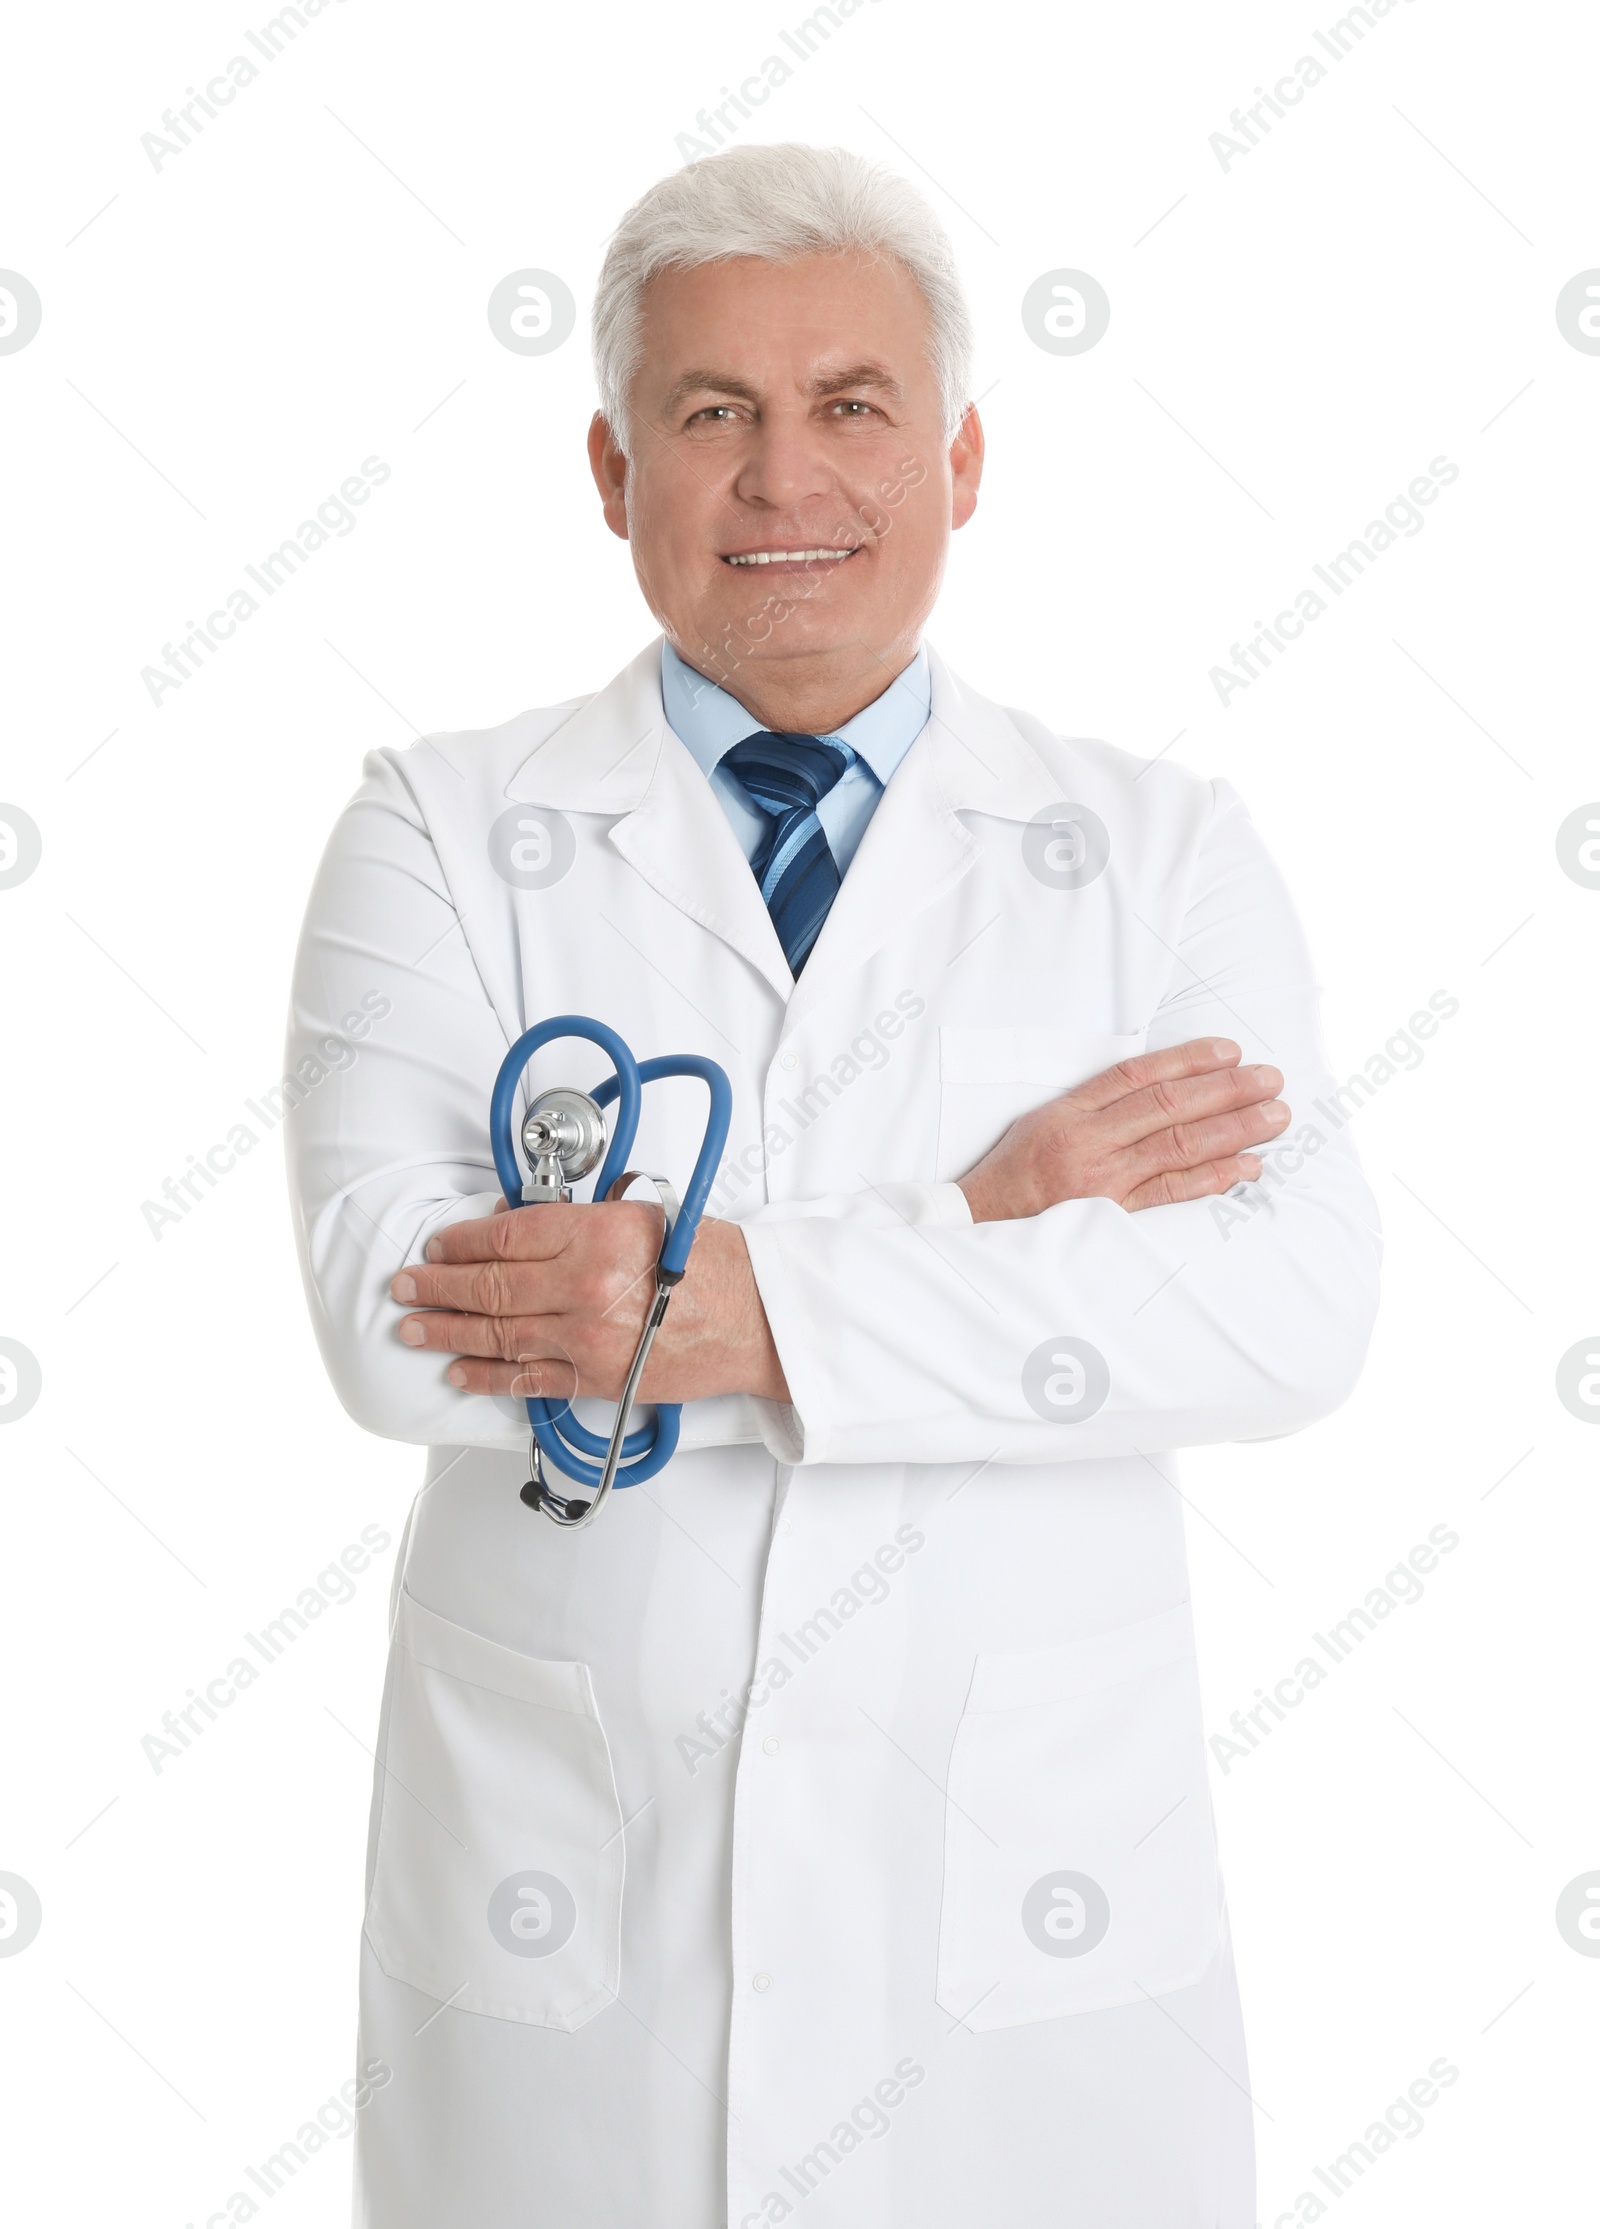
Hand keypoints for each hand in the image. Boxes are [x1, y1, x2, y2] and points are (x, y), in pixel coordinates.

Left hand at [389, 1203, 789, 1405]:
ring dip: (445, 1330)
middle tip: (405, 1285)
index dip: (458, 1240)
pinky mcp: (595, 1377)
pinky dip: (486, 1375)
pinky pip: (527, 1378)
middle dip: (436, 1285)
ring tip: (413, 1328)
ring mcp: (585, 1337)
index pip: (503, 1235)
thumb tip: (519, 1222)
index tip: (437, 1244)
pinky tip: (459, 1370)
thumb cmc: (712, 1264)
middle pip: (487, 1284)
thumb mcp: (641, 1214)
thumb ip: (577, 1218)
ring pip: (495, 1332)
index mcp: (594, 1234)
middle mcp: (583, 1285)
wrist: (756, 1319)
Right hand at [957, 1038, 1287, 1221]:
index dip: (1189, 1059)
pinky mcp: (1113, 1216)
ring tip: (1274, 1117)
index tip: (1230, 1051)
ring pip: (1180, 1145)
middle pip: (1169, 1105)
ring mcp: (1102, 1180)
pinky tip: (1247, 1165)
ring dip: (1234, 1129)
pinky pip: (1173, 1192)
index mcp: (1071, 1110)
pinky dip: (1215, 1177)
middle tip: (1270, 1080)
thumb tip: (1161, 1084)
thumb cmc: (1016, 1173)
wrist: (981, 1227)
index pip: (1139, 1074)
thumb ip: (1096, 1104)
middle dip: (1227, 1089)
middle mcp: (1088, 1140)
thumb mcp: (1044, 1121)